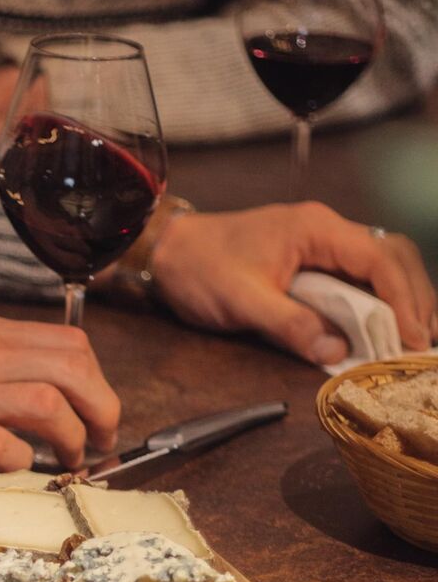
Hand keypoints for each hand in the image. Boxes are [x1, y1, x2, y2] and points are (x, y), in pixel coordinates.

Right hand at [0, 314, 120, 473]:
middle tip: (101, 440)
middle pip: (73, 367)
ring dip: (73, 438)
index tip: (97, 411)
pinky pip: (2, 447)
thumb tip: (21, 377)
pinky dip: (23, 463)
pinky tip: (18, 471)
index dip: (97, 380)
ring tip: (72, 463)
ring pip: (48, 403)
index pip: (65, 342)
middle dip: (103, 408)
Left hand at [148, 204, 437, 365]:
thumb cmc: (200, 269)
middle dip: (414, 297)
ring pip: (381, 264)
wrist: (169, 252)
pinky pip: (358, 277)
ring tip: (413, 338)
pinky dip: (379, 300)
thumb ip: (290, 325)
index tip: (412, 337)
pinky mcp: (313, 261)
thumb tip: (336, 352)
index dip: (402, 299)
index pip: (379, 258)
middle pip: (393, 255)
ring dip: (402, 298)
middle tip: (422, 343)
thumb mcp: (242, 302)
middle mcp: (326, 230)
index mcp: (315, 229)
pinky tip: (385, 328)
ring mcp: (321, 244)